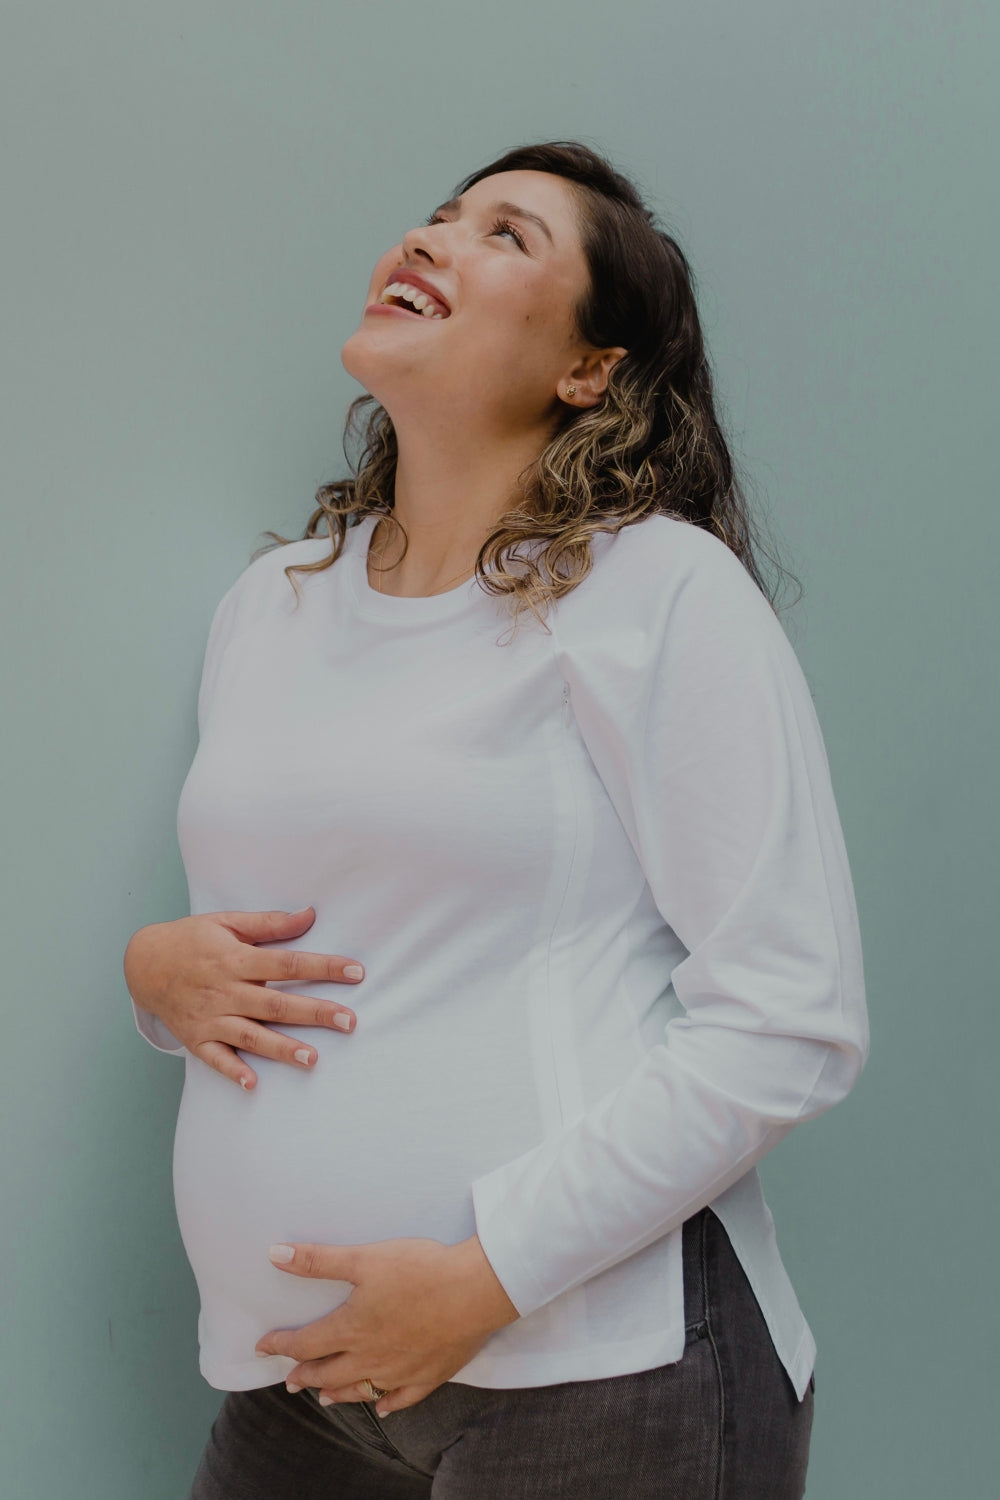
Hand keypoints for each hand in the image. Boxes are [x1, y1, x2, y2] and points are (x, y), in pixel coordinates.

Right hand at [123, 907, 365, 1088]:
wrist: (143, 963)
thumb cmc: (191, 939)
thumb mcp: (227, 922)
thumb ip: (269, 923)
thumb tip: (310, 915)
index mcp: (235, 958)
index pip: (287, 963)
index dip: (323, 967)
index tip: (356, 972)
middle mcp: (224, 990)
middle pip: (276, 1004)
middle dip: (314, 1013)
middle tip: (349, 1022)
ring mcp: (209, 1017)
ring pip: (250, 1036)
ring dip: (282, 1049)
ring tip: (313, 1060)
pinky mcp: (196, 1039)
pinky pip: (216, 1058)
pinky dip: (233, 1071)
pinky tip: (253, 1084)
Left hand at [255, 1235, 519, 1415]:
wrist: (474, 1290)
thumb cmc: (420, 1270)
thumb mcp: (364, 1258)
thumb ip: (318, 1260)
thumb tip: (275, 1255)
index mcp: (352, 1328)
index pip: (306, 1342)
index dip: (281, 1344)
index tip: (263, 1345)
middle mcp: (371, 1356)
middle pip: (329, 1372)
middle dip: (305, 1373)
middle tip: (289, 1377)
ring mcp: (401, 1370)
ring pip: (361, 1389)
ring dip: (338, 1393)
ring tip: (323, 1396)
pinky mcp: (429, 1375)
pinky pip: (402, 1397)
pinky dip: (387, 1403)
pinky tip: (381, 1406)